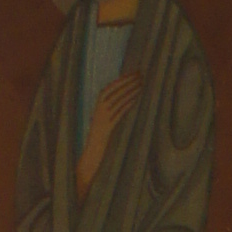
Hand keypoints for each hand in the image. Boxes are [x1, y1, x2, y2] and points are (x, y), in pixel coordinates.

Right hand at [76, 74, 139, 198]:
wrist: (90, 158)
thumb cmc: (98, 143)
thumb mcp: (104, 124)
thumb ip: (111, 112)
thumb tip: (123, 102)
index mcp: (96, 107)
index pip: (109, 88)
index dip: (122, 80)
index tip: (133, 73)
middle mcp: (98, 111)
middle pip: (114, 91)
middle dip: (128, 82)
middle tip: (141, 74)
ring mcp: (102, 119)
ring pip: (117, 101)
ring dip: (130, 91)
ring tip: (142, 84)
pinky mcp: (107, 129)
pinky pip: (118, 113)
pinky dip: (127, 105)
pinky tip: (136, 100)